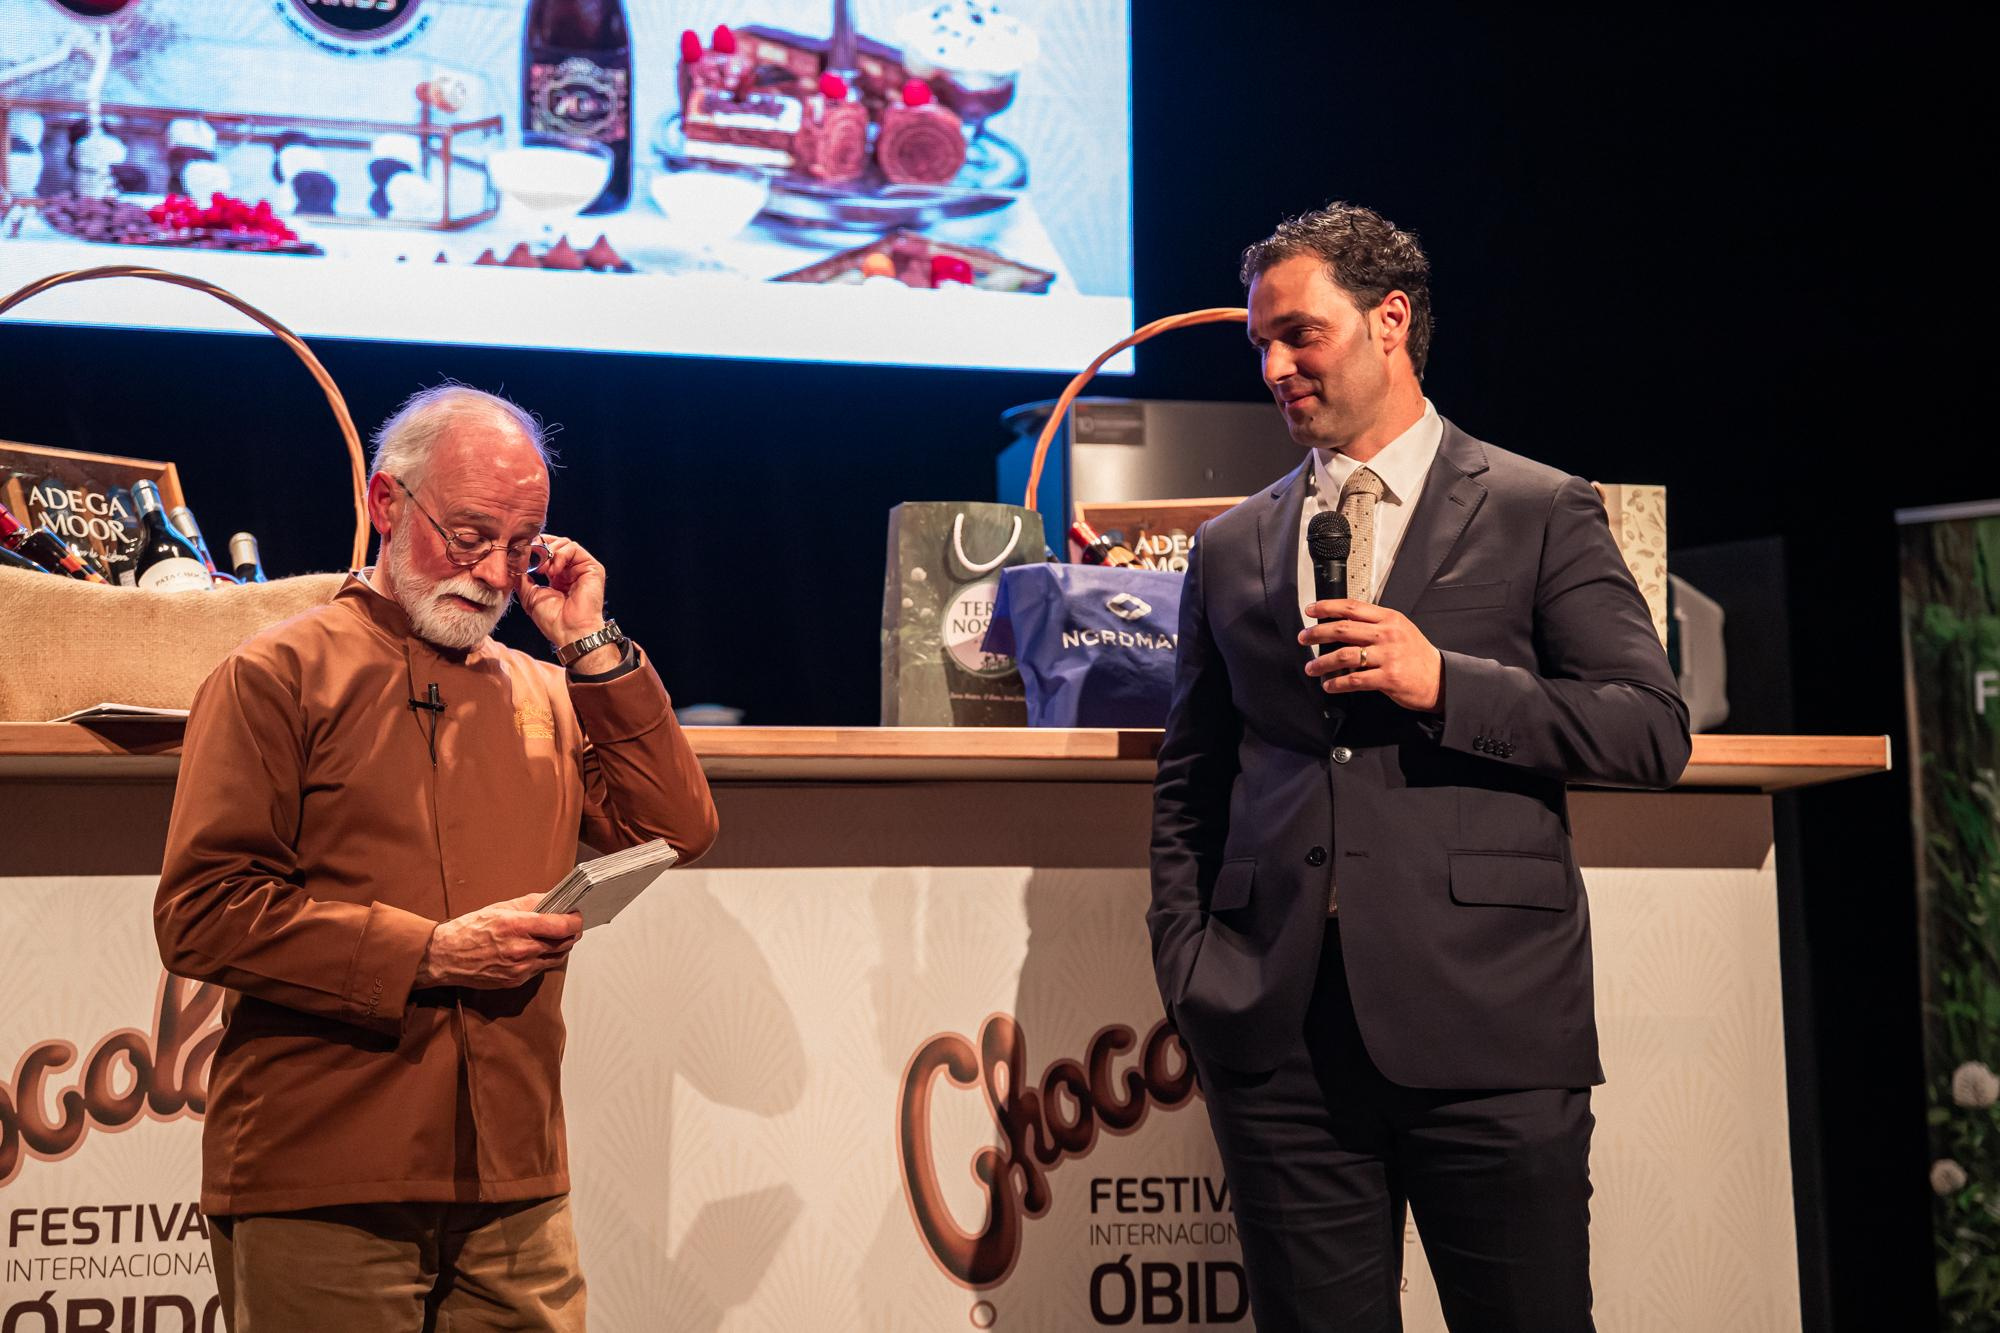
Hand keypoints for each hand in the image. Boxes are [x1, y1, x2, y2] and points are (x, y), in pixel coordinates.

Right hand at [415, 894, 582, 988]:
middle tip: (569, 924)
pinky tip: (536, 950)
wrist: (445, 957)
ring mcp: (520, 969)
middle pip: (564, 943)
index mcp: (517, 926)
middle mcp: (522, 950)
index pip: (562, 926)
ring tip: (554, 936)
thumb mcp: (499, 908)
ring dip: (560, 947)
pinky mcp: (516, 981)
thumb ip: (530, 904)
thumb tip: (553, 899)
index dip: (575, 921)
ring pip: (556, 958)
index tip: (577, 915)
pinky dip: (544, 958)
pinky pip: (541, 969)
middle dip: (571, 933)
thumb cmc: (469, 930)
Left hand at [519, 535, 608, 658]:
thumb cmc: (552, 619)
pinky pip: (574, 548)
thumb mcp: (530, 595)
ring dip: (550, 553)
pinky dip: (560, 554)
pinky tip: (554, 570)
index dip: (534, 549)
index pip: (547, 551)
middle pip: (556, 544)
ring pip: (565, 543)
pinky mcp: (593, 568)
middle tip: (532, 562)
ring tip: (543, 570)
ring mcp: (582, 568)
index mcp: (558, 576)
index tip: (522, 556)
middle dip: (540, 548)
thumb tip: (514, 562)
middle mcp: (571, 570)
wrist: (570, 631)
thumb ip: (522, 577)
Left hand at [1299, 598, 1443, 711]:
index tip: (1311, 610)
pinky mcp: (1388, 677)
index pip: (1352, 607)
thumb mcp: (1400, 630)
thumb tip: (1341, 625)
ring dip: (1322, 662)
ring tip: (1311, 667)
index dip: (1328, 607)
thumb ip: (1374, 625)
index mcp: (1389, 619)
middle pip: (1343, 629)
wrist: (1439, 679)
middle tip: (1303, 638)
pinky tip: (1329, 685)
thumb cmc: (1416, 655)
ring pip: (1345, 655)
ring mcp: (1388, 656)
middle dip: (1317, 633)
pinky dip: (1337, 683)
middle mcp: (1388, 634)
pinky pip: (1355, 679)